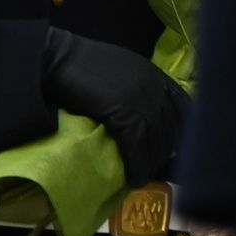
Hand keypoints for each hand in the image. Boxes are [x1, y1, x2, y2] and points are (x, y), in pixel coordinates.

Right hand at [41, 28, 189, 187]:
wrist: (54, 58)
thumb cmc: (75, 62)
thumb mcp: (115, 68)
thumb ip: (130, 84)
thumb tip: (133, 107)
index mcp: (153, 73)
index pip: (182, 106)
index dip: (180, 129)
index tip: (171, 146)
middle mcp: (153, 86)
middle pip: (171, 126)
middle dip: (165, 150)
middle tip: (155, 168)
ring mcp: (141, 99)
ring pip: (156, 139)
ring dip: (152, 162)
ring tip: (144, 176)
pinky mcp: (124, 113)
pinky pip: (137, 145)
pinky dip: (137, 164)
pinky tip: (135, 177)